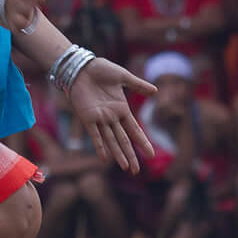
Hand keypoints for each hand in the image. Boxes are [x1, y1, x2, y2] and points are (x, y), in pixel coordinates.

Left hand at [64, 57, 155, 174]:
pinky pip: (94, 134)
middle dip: (130, 155)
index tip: (150, 155)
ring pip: (110, 140)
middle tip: (136, 171)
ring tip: (125, 168)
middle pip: (123, 140)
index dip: (142, 142)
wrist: (81, 66)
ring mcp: (99, 118)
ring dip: (117, 154)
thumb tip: (156, 91)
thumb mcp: (123, 77)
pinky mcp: (87, 116)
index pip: (134, 130)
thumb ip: (138, 85)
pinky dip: (100, 145)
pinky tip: (104, 157)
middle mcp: (111, 117)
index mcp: (121, 109)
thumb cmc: (101, 70)